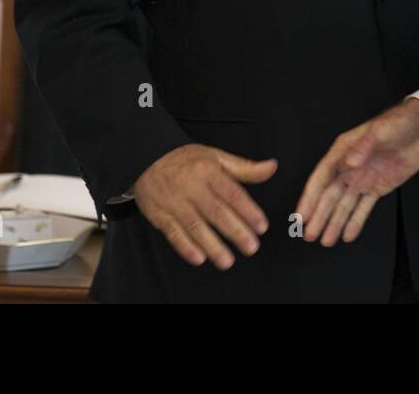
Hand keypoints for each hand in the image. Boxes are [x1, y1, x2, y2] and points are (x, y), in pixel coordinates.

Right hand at [133, 143, 275, 268]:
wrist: (147, 159)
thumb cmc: (187, 160)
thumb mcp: (216, 157)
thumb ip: (244, 167)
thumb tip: (272, 167)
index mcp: (208, 171)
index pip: (232, 193)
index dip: (248, 211)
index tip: (261, 226)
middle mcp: (192, 187)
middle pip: (216, 212)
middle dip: (235, 232)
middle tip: (251, 247)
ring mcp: (174, 202)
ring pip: (195, 226)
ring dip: (212, 245)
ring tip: (228, 261)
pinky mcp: (160, 215)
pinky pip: (173, 233)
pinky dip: (185, 247)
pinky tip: (199, 258)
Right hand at [295, 98, 418, 245]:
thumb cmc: (398, 123)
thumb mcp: (381, 130)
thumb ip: (364, 146)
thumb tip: (349, 163)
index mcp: (343, 151)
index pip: (322, 177)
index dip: (310, 197)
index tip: (302, 215)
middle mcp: (348, 167)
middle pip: (329, 195)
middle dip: (319, 215)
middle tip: (309, 235)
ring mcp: (362, 179)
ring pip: (344, 204)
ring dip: (333, 222)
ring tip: (324, 240)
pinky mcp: (377, 187)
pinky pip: (363, 207)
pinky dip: (355, 221)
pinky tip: (347, 235)